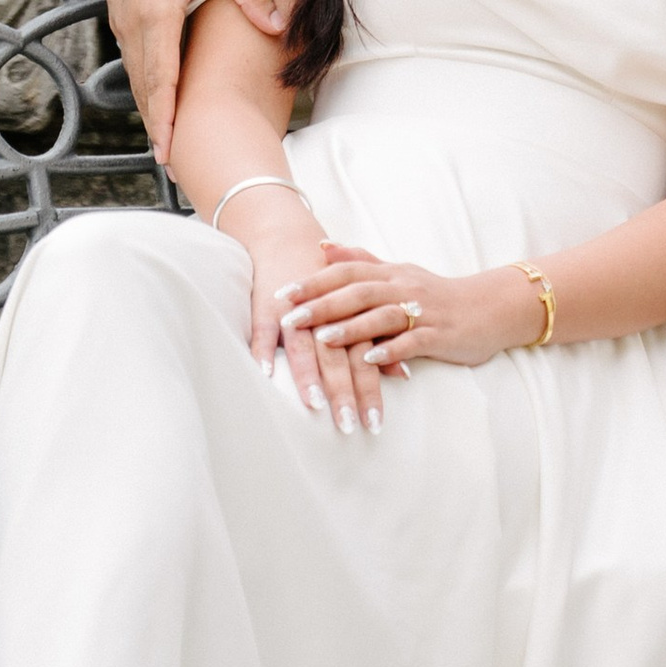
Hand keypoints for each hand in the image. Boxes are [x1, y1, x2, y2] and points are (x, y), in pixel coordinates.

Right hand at [97, 0, 281, 162]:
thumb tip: (278, 25)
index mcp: (159, 14)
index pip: (161, 78)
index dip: (165, 117)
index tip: (169, 149)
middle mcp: (136, 26)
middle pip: (145, 89)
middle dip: (158, 127)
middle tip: (173, 163)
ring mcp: (124, 24)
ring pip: (137, 78)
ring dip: (151, 110)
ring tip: (167, 143)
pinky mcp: (123, 19)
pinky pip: (135, 61)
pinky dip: (147, 87)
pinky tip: (159, 102)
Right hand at [239, 210, 366, 429]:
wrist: (287, 241)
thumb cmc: (328, 286)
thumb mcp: (356, 310)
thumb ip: (377, 341)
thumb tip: (403, 373)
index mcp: (348, 316)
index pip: (362, 358)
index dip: (369, 390)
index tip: (375, 423)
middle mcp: (322, 315)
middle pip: (336, 356)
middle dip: (344, 392)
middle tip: (350, 426)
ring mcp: (292, 311)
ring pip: (302, 345)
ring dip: (309, 376)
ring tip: (316, 405)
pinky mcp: (265, 307)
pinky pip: (262, 330)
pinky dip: (262, 350)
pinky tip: (266, 374)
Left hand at [277, 242, 542, 419]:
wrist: (488, 308)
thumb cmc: (436, 294)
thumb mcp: (398, 273)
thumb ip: (361, 261)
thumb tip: (322, 246)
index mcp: (390, 273)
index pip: (347, 271)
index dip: (314, 281)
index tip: (282, 293)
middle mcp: (403, 286)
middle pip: (358, 292)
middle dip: (322, 304)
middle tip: (290, 318)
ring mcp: (422, 310)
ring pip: (382, 315)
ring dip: (352, 327)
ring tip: (323, 339)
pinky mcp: (439, 335)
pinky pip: (413, 341)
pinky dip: (392, 350)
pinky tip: (372, 360)